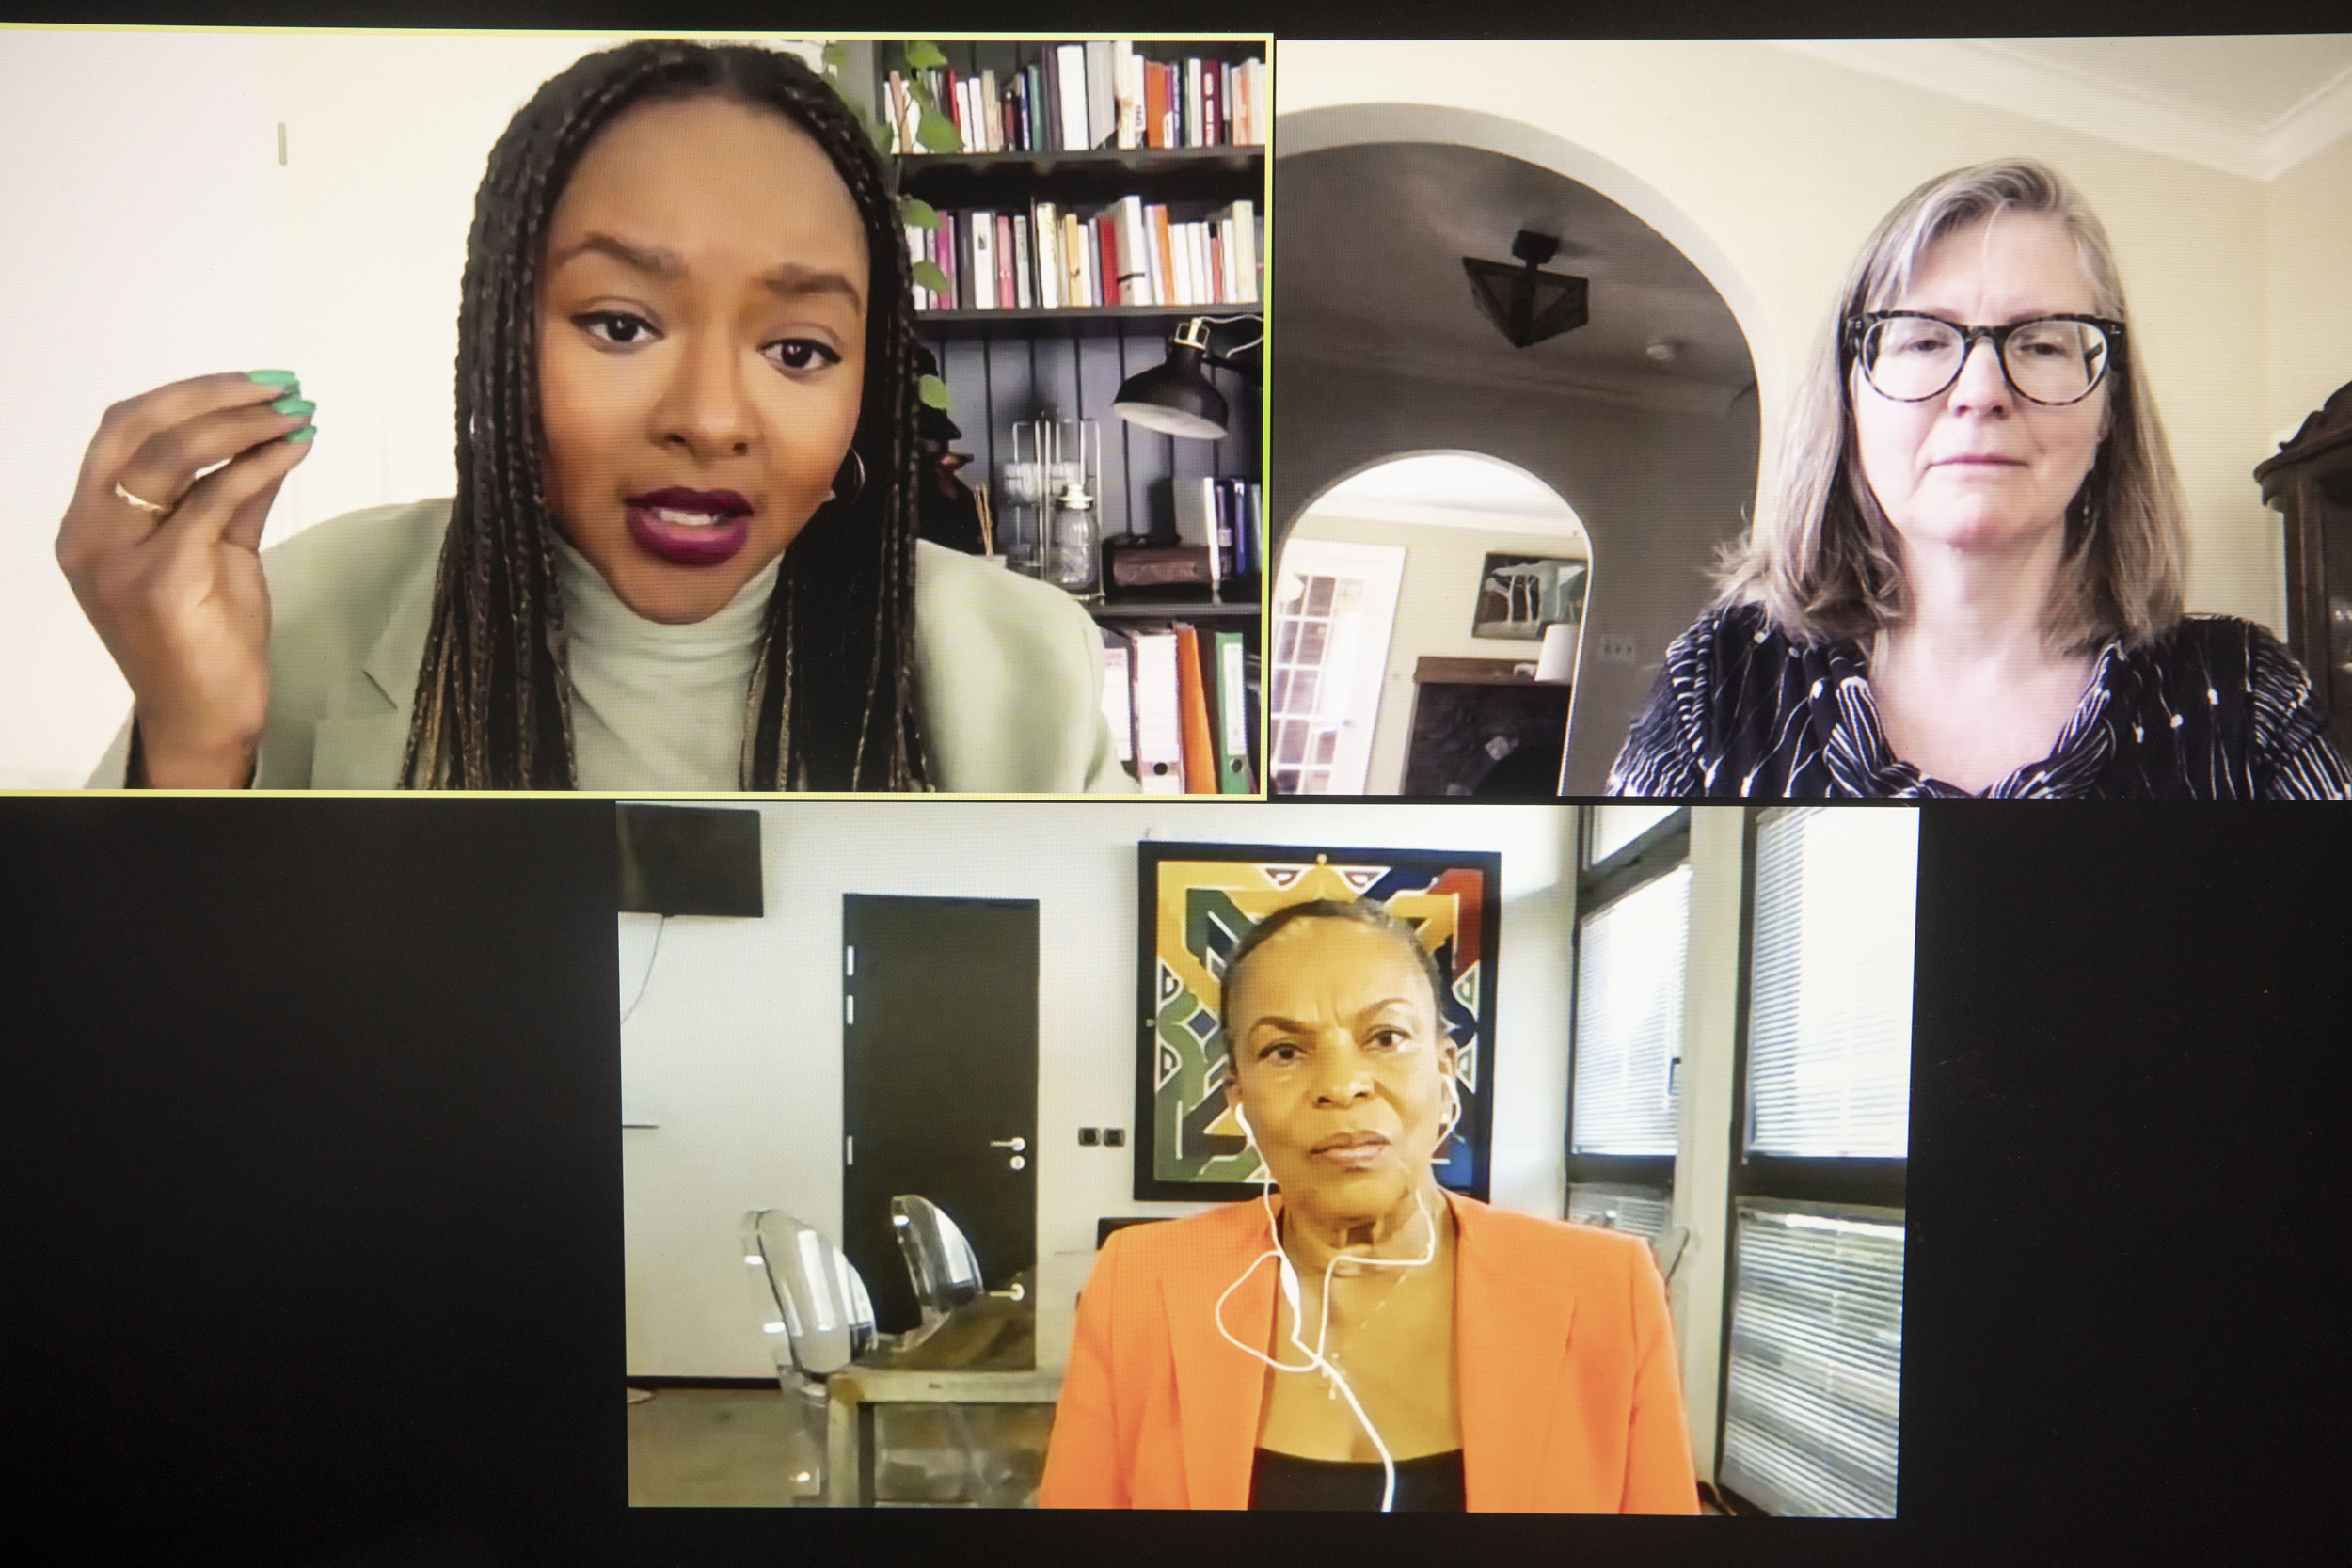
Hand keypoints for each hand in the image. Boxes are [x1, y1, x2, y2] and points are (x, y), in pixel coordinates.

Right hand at [55, 372, 316, 786]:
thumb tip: (266, 438)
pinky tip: (294, 451)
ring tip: (295, 412)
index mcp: (90, 522)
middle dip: (215, 395)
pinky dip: (259, 466)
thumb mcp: (217, 553)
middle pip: (139, 427)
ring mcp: (118, 557)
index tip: (256, 382)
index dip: (190, 394)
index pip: (124, 429)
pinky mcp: (160, 580)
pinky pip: (214, 501)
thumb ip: (229, 497)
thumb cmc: (207, 639)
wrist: (206, 717)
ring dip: (244, 424)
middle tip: (281, 387)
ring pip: (174, 456)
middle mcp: (90, 533)